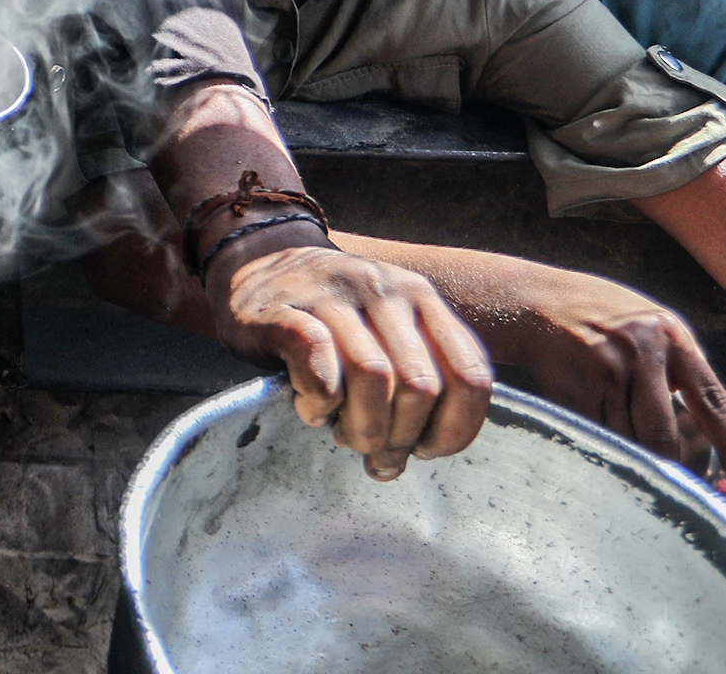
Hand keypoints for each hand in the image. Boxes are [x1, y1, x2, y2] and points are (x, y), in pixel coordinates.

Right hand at [207, 241, 494, 479]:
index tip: (424, 449)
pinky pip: (319, 366)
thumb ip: (408, 386)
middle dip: (399, 436)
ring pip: (373, 377)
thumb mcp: (385, 332)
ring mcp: (335, 294)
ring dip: (360, 426)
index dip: (454, 429)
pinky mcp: (284, 310)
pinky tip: (311, 408)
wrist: (253, 260)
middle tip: (372, 448)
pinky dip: (320, 403)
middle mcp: (385, 288)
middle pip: (420, 386)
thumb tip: (394, 465)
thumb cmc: (326, 316)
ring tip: (339, 431)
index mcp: (421, 297)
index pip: (471, 376)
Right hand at [480, 265, 725, 490]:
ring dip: (629, 454)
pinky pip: (595, 436)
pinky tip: (594, 431)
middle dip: (669, 468)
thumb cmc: (603, 320)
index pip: (714, 402)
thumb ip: (681, 368)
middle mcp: (643, 350)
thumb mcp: (651, 326)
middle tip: (676, 488)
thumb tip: (710, 435)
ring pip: (628, 441)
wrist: (536, 301)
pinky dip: (600, 444)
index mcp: (673, 337)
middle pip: (664, 437)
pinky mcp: (572, 385)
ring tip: (622, 444)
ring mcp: (605, 367)